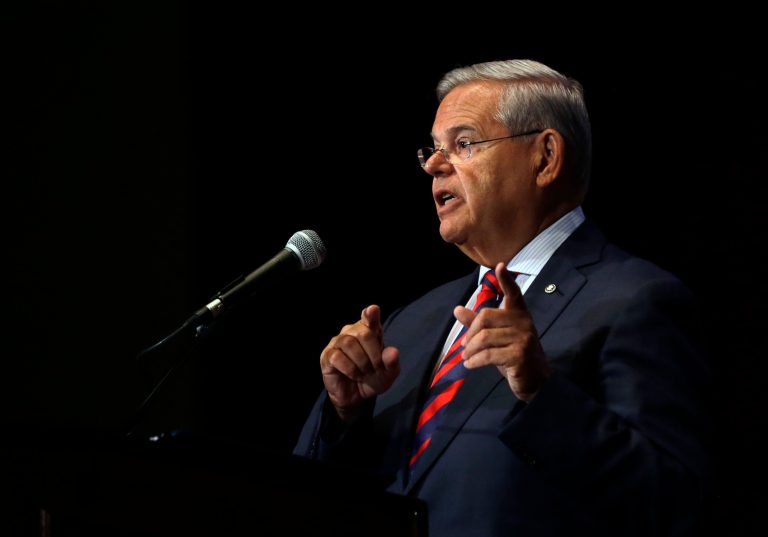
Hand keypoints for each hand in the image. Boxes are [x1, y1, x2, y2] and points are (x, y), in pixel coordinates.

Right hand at [320, 305, 399, 421]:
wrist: (356, 397)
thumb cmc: (373, 378)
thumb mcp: (388, 373)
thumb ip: (392, 362)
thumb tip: (393, 352)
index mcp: (369, 331)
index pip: (369, 318)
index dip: (371, 314)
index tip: (372, 310)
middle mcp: (352, 332)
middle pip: (363, 333)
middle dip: (373, 354)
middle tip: (375, 368)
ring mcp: (337, 342)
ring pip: (349, 343)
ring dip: (361, 362)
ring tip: (364, 373)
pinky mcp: (327, 355)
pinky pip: (337, 357)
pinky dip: (349, 369)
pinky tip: (353, 375)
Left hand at [455, 263, 550, 401]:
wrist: (535, 380)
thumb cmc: (513, 355)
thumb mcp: (495, 338)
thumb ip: (477, 323)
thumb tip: (456, 309)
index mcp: (519, 314)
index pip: (513, 293)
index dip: (505, 280)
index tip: (500, 266)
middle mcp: (523, 322)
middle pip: (485, 317)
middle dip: (469, 334)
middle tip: (464, 347)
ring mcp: (523, 338)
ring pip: (484, 338)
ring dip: (470, 350)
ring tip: (467, 358)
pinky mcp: (519, 355)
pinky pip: (488, 355)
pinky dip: (475, 361)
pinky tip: (470, 365)